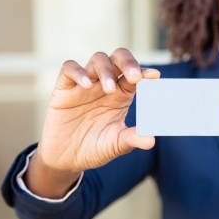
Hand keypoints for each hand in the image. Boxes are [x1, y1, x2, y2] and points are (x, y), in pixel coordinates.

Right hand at [24, 48, 158, 197]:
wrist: (65, 160)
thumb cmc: (94, 148)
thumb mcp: (115, 145)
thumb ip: (132, 139)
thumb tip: (151, 140)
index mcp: (122, 94)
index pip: (136, 75)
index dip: (145, 72)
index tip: (155, 76)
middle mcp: (105, 84)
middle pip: (119, 58)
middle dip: (128, 62)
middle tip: (134, 77)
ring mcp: (85, 84)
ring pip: (98, 59)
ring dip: (106, 69)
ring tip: (108, 89)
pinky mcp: (64, 88)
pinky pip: (69, 68)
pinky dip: (78, 72)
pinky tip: (86, 86)